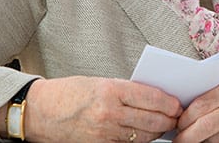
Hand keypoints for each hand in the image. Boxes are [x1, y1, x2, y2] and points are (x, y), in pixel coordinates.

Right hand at [24, 76, 180, 141]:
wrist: (41, 111)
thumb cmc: (69, 93)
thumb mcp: (99, 82)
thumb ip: (126, 90)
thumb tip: (153, 96)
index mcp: (110, 90)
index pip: (151, 98)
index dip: (170, 102)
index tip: (178, 103)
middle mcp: (110, 113)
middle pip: (152, 119)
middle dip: (169, 119)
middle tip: (177, 116)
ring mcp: (105, 132)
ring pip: (144, 135)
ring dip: (158, 132)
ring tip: (165, 126)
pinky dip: (141, 140)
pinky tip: (147, 135)